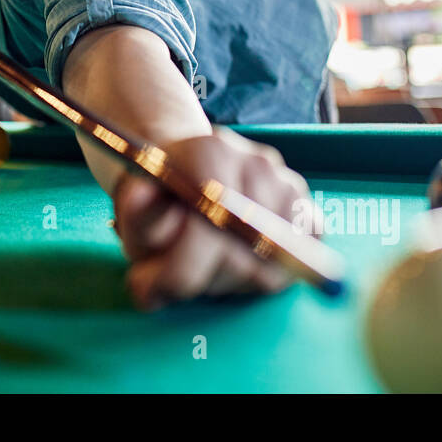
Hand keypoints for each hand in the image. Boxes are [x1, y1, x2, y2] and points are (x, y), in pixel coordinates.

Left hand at [111, 127, 320, 309]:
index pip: (208, 228)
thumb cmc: (158, 200)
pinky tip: (240, 255)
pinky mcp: (306, 207)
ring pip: (270, 268)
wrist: (185, 173)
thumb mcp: (135, 208)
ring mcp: (287, 184)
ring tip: (207, 261)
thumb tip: (139, 200)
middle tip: (174, 277)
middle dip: (202, 279)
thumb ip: (139, 213)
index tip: (150, 288)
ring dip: (235, 279)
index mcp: (211, 153)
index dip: (178, 271)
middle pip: (241, 255)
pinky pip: (298, 258)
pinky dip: (271, 269)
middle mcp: (257, 163)